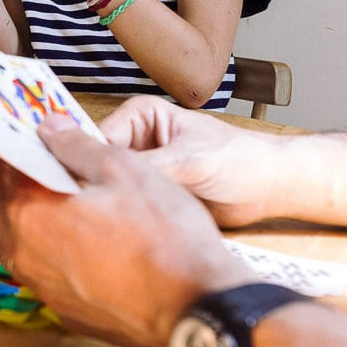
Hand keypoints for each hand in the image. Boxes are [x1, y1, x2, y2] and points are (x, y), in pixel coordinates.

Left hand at [0, 114, 252, 346]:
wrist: (197, 307)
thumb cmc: (164, 236)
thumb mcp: (123, 169)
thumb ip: (76, 145)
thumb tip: (48, 127)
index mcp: (29, 211)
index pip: (1, 168)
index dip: (16, 146)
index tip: (33, 137)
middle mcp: (23, 252)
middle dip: (12, 178)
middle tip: (41, 161)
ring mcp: (40, 284)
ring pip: (15, 239)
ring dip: (26, 213)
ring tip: (61, 197)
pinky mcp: (62, 307)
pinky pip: (40, 268)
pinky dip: (47, 247)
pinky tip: (79, 237)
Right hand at [100, 95, 283, 226]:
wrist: (270, 187)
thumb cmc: (239, 159)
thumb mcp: (189, 160)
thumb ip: (147, 166)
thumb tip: (107, 174)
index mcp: (138, 116)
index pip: (95, 139)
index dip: (84, 162)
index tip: (76, 187)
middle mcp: (134, 141)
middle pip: (97, 164)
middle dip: (95, 186)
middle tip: (92, 210)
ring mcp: (141, 169)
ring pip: (109, 187)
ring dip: (110, 205)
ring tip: (111, 223)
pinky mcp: (149, 196)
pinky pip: (127, 206)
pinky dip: (126, 218)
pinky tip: (126, 230)